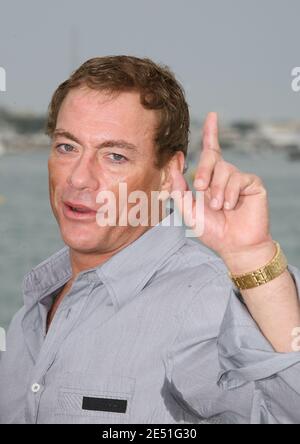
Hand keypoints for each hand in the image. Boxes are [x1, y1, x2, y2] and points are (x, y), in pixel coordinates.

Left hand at [171, 112, 273, 267]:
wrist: (234, 246)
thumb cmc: (212, 230)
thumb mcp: (189, 211)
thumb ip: (179, 191)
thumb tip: (173, 168)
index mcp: (209, 179)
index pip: (211, 152)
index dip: (211, 133)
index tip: (212, 116)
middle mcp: (224, 176)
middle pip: (212, 157)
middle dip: (203, 171)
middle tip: (200, 188)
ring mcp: (238, 179)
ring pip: (224, 169)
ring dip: (217, 190)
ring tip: (219, 207)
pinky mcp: (252, 184)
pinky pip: (238, 178)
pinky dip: (230, 193)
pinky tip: (230, 206)